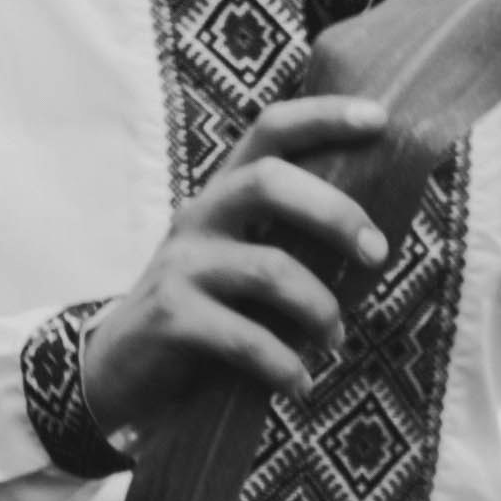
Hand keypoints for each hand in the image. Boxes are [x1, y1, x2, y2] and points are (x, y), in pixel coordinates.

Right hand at [80, 92, 397, 434]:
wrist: (120, 367)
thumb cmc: (206, 311)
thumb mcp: (241, 263)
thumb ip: (289, 243)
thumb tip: (377, 242)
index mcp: (224, 194)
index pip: (271, 131)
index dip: (324, 116)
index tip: (380, 118)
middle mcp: (200, 216)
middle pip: (269, 182)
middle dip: (335, 214)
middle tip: (377, 254)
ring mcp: (181, 265)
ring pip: (269, 269)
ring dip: (319, 309)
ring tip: (333, 341)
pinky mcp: (171, 317)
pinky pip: (246, 338)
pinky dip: (284, 366)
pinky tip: (299, 384)